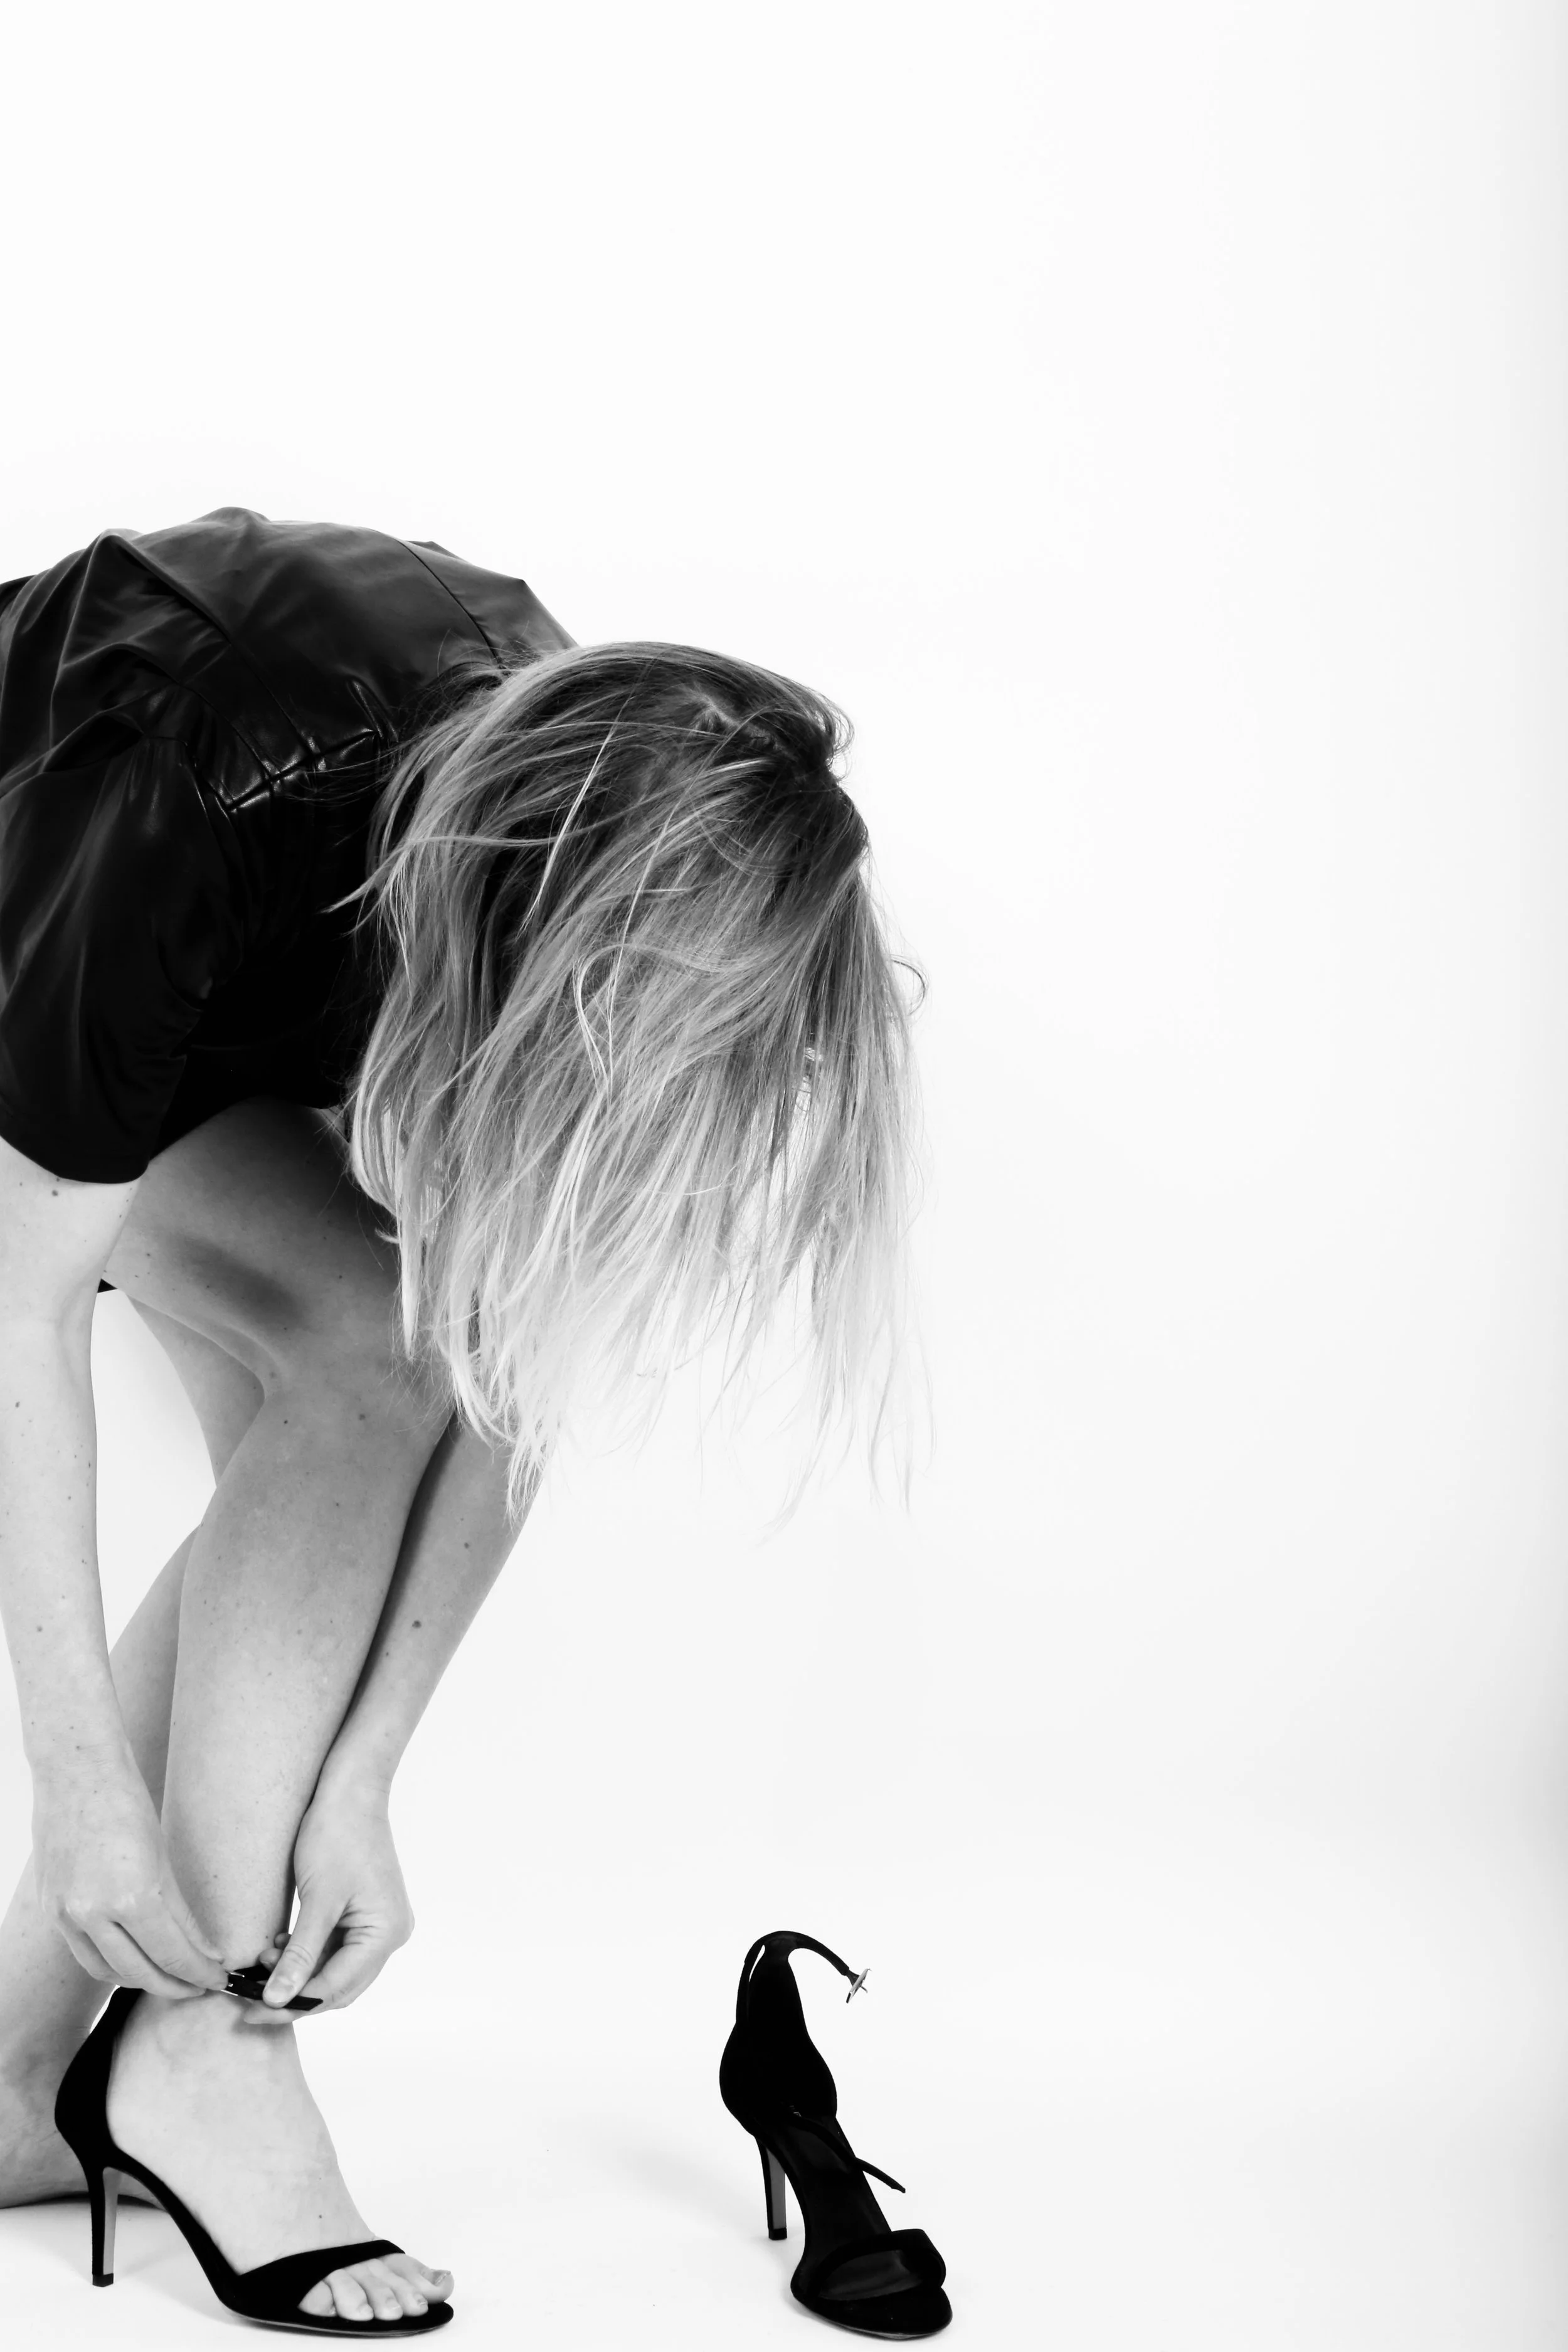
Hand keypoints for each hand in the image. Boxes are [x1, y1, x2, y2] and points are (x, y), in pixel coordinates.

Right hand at [32, 1765, 227, 1997]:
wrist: (76, 1773)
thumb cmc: (127, 1804)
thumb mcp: (164, 1857)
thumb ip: (180, 1911)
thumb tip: (204, 1950)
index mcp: (133, 1897)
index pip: (174, 1954)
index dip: (200, 1973)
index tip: (219, 1978)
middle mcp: (95, 1913)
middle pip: (142, 1972)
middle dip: (175, 1985)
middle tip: (200, 1986)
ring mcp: (67, 1914)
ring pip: (109, 1971)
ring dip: (141, 1981)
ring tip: (168, 1979)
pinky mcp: (51, 1910)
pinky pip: (83, 1953)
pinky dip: (110, 1964)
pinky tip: (131, 1960)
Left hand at [248, 1780, 412, 2019]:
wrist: (351, 1789)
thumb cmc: (337, 1835)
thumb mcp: (317, 1900)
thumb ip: (300, 1955)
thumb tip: (277, 2000)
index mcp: (385, 1934)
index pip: (335, 1988)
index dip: (291, 2004)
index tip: (249, 2010)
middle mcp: (391, 1935)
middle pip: (339, 1986)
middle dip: (294, 1993)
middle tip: (248, 1999)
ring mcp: (380, 1924)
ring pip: (335, 1970)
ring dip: (298, 1972)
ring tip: (262, 1960)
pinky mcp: (365, 1913)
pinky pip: (335, 1949)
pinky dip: (307, 1954)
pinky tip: (279, 1945)